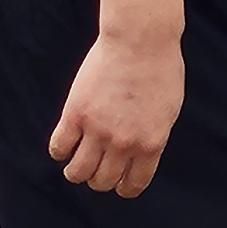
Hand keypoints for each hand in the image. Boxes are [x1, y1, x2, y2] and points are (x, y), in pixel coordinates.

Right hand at [48, 27, 182, 197]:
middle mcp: (124, 143)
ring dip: (76, 170)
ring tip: (77, 159)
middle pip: (101, 181)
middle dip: (98, 178)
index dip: (122, 187)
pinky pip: (58, 148)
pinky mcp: (75, 114)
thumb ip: (153, 136)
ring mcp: (98, 130)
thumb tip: (141, 156)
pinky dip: (59, 150)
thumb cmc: (161, 69)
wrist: (141, 40)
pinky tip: (66, 140)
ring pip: (77, 172)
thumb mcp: (168, 110)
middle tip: (96, 164)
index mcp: (152, 144)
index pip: (133, 185)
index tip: (117, 182)